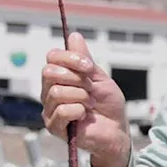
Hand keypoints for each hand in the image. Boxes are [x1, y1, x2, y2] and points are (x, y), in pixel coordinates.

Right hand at [40, 33, 131, 166]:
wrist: (116, 131)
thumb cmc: (108, 106)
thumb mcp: (99, 78)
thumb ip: (84, 60)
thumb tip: (74, 36)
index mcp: (60, 77)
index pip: (52, 57)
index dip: (70, 58)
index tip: (88, 67)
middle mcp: (50, 91)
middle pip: (49, 72)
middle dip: (76, 78)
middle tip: (90, 88)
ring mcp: (50, 109)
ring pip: (56, 92)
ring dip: (80, 96)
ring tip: (90, 104)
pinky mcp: (54, 126)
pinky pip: (62, 110)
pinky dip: (79, 110)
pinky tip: (84, 115)